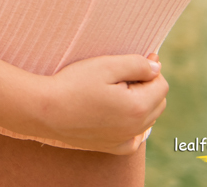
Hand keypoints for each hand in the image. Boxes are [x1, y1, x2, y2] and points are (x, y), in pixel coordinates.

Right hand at [35, 54, 166, 154]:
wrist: (45, 110)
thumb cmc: (73, 84)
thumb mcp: (105, 66)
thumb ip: (137, 65)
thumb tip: (156, 67)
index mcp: (138, 106)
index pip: (161, 84)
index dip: (150, 69)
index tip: (136, 59)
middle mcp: (136, 127)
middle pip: (158, 102)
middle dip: (147, 87)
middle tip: (122, 75)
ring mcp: (124, 139)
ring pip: (147, 119)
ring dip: (140, 103)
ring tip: (115, 91)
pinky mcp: (111, 147)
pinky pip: (134, 138)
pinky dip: (133, 126)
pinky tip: (119, 115)